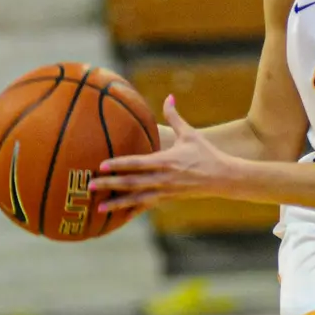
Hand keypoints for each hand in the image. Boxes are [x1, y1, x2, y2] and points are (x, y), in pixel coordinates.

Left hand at [89, 95, 236, 212]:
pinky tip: (119, 217)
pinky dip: (132, 212)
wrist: (224, 178)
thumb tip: (169, 97)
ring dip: (118, 203)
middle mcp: (164, 178)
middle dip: (111, 184)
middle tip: (90, 185)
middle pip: (133, 183)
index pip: (138, 163)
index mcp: (166, 161)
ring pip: (137, 199)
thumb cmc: (206, 153)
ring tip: (99, 208)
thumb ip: (175, 117)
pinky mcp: (168, 199)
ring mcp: (166, 191)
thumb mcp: (190, 134)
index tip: (102, 165)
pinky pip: (147, 206)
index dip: (119, 164)